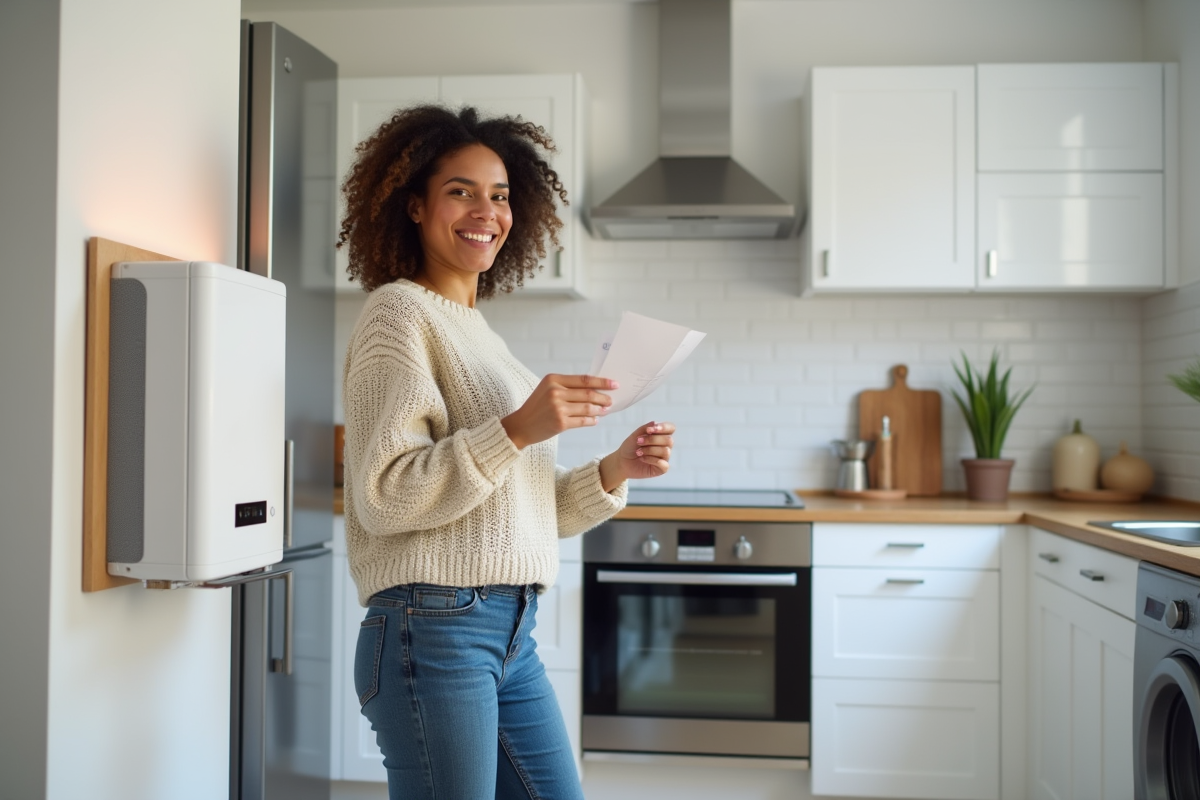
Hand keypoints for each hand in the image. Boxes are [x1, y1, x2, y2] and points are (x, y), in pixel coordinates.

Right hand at [501, 374, 616, 449]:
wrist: (521, 425)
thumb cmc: (536, 407)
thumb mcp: (547, 390)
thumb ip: (567, 387)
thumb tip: (594, 388)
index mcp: (553, 379)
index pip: (584, 379)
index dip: (601, 382)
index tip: (614, 384)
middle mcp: (555, 392)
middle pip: (588, 393)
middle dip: (603, 397)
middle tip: (611, 400)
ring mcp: (558, 408)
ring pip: (588, 408)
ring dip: (599, 410)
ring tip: (604, 411)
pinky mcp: (560, 422)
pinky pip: (583, 421)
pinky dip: (591, 420)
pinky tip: (594, 420)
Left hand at [599, 421, 675, 490]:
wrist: (622, 462)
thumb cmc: (630, 448)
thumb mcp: (635, 435)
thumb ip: (644, 429)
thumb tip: (655, 423)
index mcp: (661, 436)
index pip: (671, 428)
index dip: (663, 427)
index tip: (649, 430)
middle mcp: (665, 446)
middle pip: (669, 440)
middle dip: (652, 440)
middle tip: (638, 441)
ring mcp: (664, 458)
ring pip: (665, 451)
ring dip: (650, 450)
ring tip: (638, 452)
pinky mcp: (661, 469)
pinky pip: (664, 464)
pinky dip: (651, 460)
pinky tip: (642, 459)